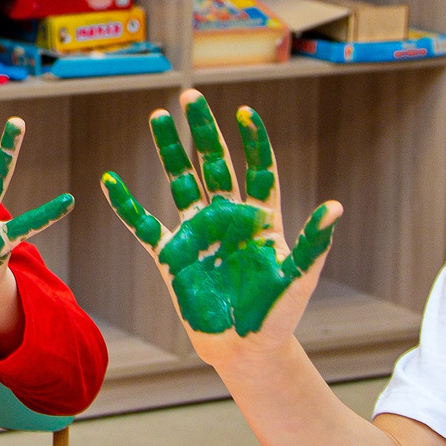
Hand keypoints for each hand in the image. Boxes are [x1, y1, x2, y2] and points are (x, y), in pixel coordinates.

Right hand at [102, 91, 338, 355]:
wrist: (246, 349)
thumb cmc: (278, 314)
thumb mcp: (299, 278)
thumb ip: (313, 243)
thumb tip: (335, 208)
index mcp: (261, 219)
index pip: (258, 170)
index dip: (252, 141)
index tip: (245, 113)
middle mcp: (227, 218)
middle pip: (214, 165)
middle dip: (203, 131)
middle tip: (190, 97)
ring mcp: (197, 234)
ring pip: (180, 182)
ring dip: (169, 150)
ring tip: (157, 116)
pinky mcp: (172, 256)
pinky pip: (144, 226)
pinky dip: (127, 205)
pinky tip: (110, 181)